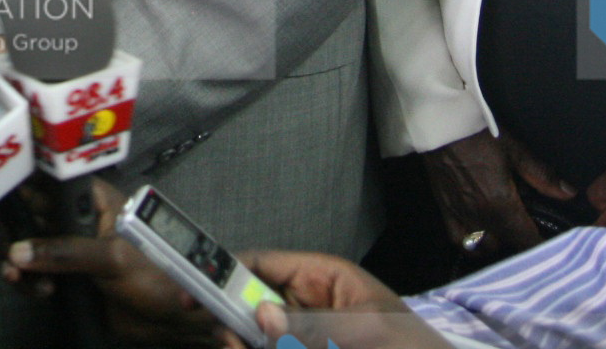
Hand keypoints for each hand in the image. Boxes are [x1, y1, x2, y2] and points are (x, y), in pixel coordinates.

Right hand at [4, 180, 218, 345]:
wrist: (174, 320)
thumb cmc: (157, 276)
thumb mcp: (111, 258)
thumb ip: (64, 252)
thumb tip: (18, 252)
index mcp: (94, 200)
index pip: (50, 180)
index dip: (23, 185)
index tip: (0, 200)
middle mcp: (78, 219)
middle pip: (31, 214)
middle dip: (15, 234)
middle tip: (10, 257)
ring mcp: (71, 248)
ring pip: (28, 247)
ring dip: (18, 263)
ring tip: (20, 280)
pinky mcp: (67, 276)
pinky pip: (35, 273)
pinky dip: (27, 281)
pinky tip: (37, 292)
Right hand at [238, 252, 449, 348]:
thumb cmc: (413, 347)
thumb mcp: (368, 331)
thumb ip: (314, 325)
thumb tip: (262, 316)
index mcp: (321, 277)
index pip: (262, 264)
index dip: (224, 274)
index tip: (191, 294)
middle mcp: (305, 306)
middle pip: (249, 308)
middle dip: (235, 327)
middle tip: (232, 344)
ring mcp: (303, 336)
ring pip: (258, 338)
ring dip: (249, 346)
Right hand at [420, 128, 566, 263]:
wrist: (441, 125)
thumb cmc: (480, 136)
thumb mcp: (515, 151)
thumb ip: (542, 176)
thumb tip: (569, 194)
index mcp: (501, 205)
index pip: (528, 241)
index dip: (542, 244)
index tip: (550, 240)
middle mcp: (481, 218)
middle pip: (507, 246)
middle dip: (521, 242)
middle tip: (530, 227)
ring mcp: (460, 216)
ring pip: (484, 247)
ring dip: (498, 242)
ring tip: (506, 229)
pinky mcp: (445, 210)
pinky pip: (459, 240)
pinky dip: (472, 242)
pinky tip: (481, 231)